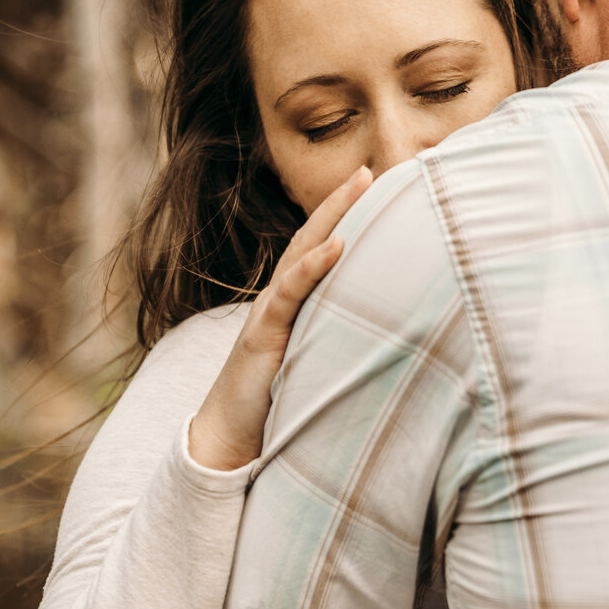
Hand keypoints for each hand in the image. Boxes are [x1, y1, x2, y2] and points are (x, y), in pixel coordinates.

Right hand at [188, 165, 372, 470]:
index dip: (342, 220)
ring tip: (359, 186)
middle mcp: (278, 302)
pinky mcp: (262, 336)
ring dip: (330, 218)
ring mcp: (268, 315)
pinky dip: (312, 267)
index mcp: (291, 306)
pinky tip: (336, 245)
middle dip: (339, 203)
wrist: (228, 438)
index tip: (373, 190)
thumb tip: (380, 338)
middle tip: (368, 170)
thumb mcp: (310, 366)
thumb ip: (334, 344)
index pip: (318, 252)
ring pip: (300, 255)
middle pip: (310, 240)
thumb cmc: (273, 405)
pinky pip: (289, 294)